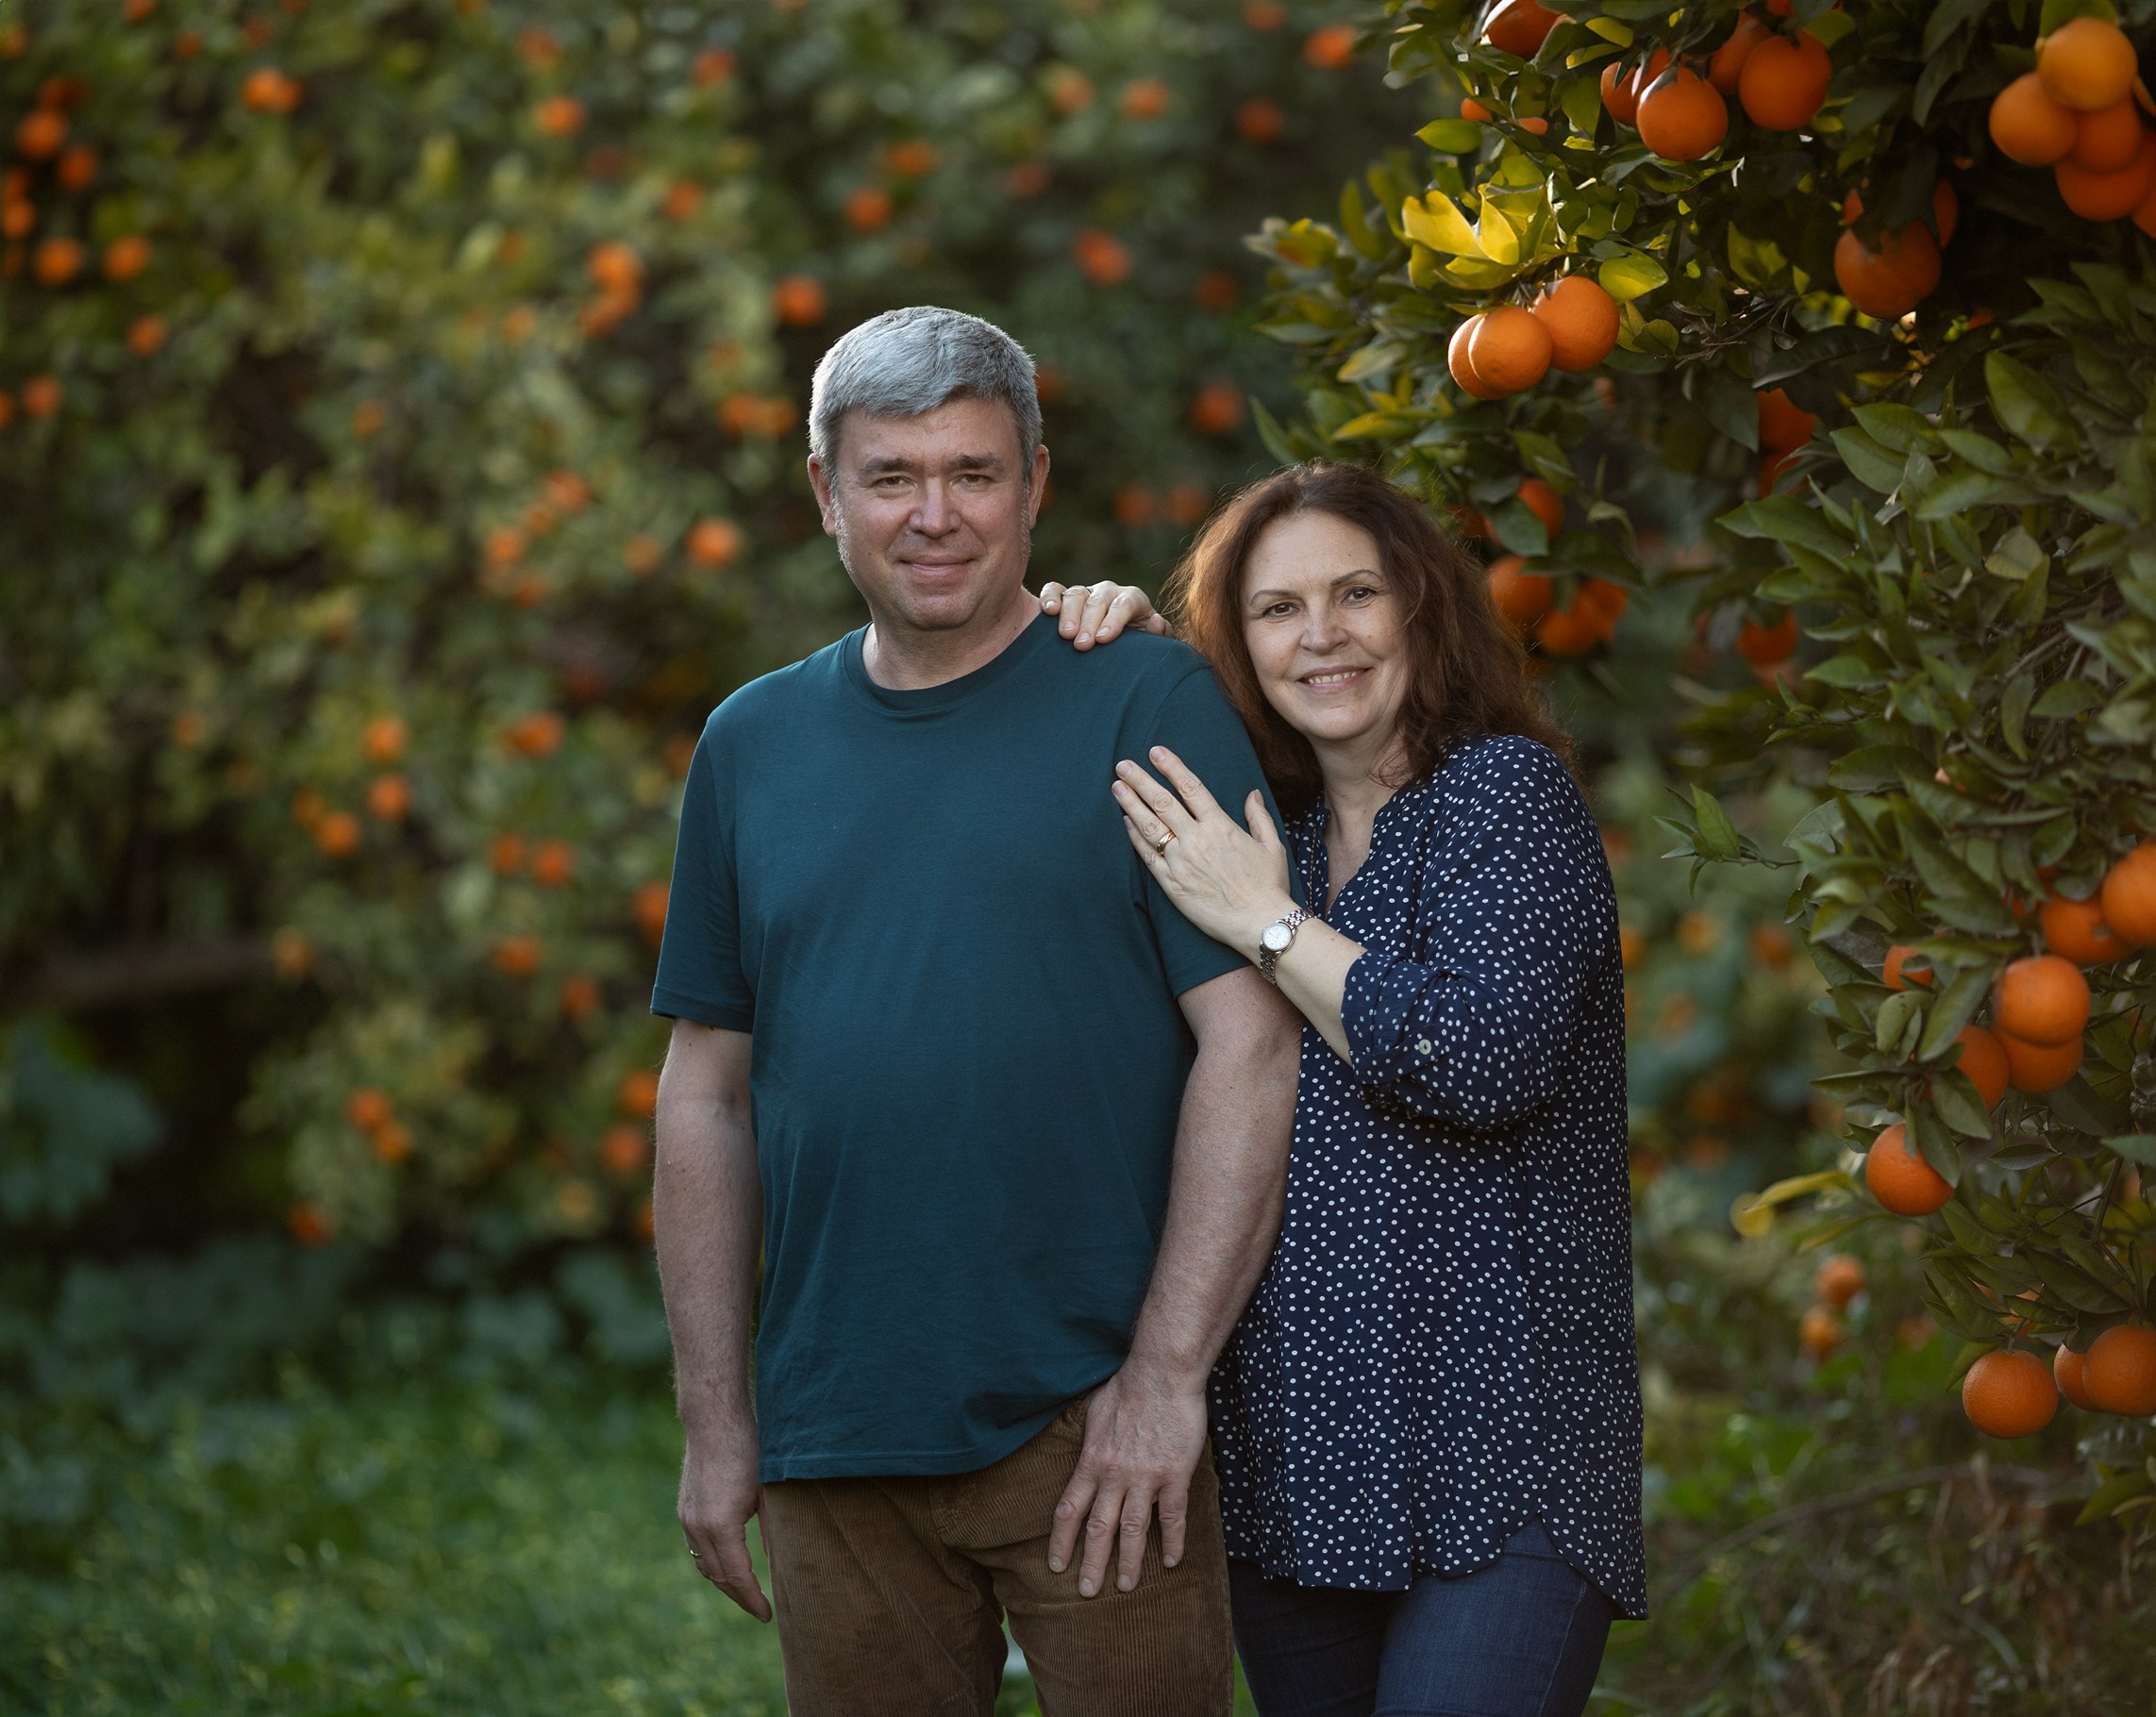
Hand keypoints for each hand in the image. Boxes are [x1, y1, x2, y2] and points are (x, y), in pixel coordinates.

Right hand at [678, 1414, 772, 1621]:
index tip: (769, 1615)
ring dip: (724, 1582)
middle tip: (761, 1610)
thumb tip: (780, 1560)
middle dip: (739, 1597)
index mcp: (721, 1525)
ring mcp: (687, 1518)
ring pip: (703, 1565)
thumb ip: (774, 1528)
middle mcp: (697, 1526)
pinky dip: (712, 1563)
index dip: (753, 1599)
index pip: (737, 1576)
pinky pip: (696, 1548)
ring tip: (747, 1592)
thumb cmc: (748, 1449)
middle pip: (718, 1577)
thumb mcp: (769, 1491)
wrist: (713, 1419)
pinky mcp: (684, 1508)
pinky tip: (728, 1564)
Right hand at [1039, 580, 1167, 649]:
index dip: (1114, 619)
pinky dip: (1050, 597)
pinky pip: (1054, 590)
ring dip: (1069, 613)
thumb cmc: (1137, 649)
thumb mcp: (1153, 646)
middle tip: (1082, 645)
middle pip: (1099, 600)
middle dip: (1090, 622)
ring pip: (1076, 594)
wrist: (1119, 652)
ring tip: (1065, 635)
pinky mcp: (1064, 598)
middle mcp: (1109, 593)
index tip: (1103, 640)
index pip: (1125, 603)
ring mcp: (1086, 594)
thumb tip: (1154, 622)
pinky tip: (1047, 612)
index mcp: (1132, 600)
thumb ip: (1160, 635)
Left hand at [1047, 1365, 1207, 1596]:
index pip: (1069, 1510)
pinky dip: (1172, 1542)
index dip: (1061, 1541)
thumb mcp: (1093, 1410)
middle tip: (1087, 1592)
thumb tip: (1081, 1450)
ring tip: (1125, 1586)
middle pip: (1098, 1529)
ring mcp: (1145, 1478)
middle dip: (1091, 1564)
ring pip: (1133, 1530)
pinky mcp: (1175, 1476)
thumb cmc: (1128, 1386)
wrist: (1162, 1373)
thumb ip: (1087, 1437)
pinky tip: (1170, 1561)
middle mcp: (1114, 1476)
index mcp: (1092, 1461)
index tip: (1057, 1564)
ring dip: (1128, 1562)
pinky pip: (1173, 1517)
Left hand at [1114, 745, 1295, 954]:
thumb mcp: (1272, 846)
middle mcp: (1197, 840)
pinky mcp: (1172, 885)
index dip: (1171, 766)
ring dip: (1130, 804)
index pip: (1190, 787)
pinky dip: (1135, 837)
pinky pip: (1148, 856)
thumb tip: (1252, 794)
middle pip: (1162, 802)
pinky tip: (1126, 822)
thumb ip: (1259, 817)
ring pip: (1149, 826)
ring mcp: (1181, 862)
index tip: (1156, 752)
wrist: (1259, 923)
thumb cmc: (1269, 886)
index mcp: (1220, 826)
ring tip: (1117, 786)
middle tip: (1123, 765)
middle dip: (1141, 780)